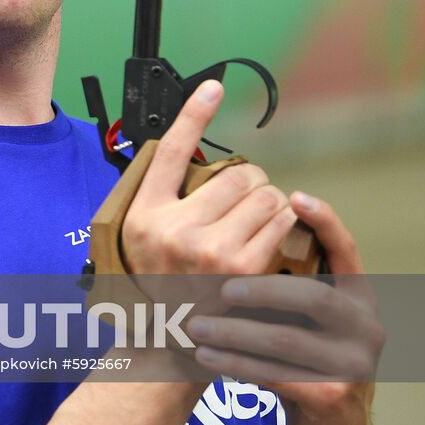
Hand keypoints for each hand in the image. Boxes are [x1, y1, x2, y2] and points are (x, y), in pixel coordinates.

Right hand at [121, 80, 298, 277]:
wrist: (174, 337)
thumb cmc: (161, 277)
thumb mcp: (141, 231)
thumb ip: (161, 194)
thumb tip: (190, 147)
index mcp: (145, 212)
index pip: (170, 151)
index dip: (193, 114)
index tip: (213, 87)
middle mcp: (174, 228)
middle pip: (237, 174)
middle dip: (252, 181)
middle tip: (245, 199)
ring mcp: (209, 249)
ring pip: (266, 196)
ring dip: (270, 202)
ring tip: (256, 221)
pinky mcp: (243, 268)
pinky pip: (280, 223)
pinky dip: (282, 224)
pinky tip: (267, 238)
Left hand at [186, 194, 384, 424]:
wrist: (331, 421)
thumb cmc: (304, 353)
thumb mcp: (306, 314)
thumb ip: (286, 279)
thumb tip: (229, 226)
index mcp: (357, 295)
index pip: (346, 250)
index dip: (325, 223)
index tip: (294, 197)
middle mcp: (365, 324)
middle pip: (313, 295)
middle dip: (260, 289)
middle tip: (219, 288)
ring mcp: (353, 362)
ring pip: (287, 340)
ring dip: (234, 333)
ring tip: (195, 327)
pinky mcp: (333, 395)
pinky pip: (276, 376)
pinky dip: (236, 365)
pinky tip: (206, 357)